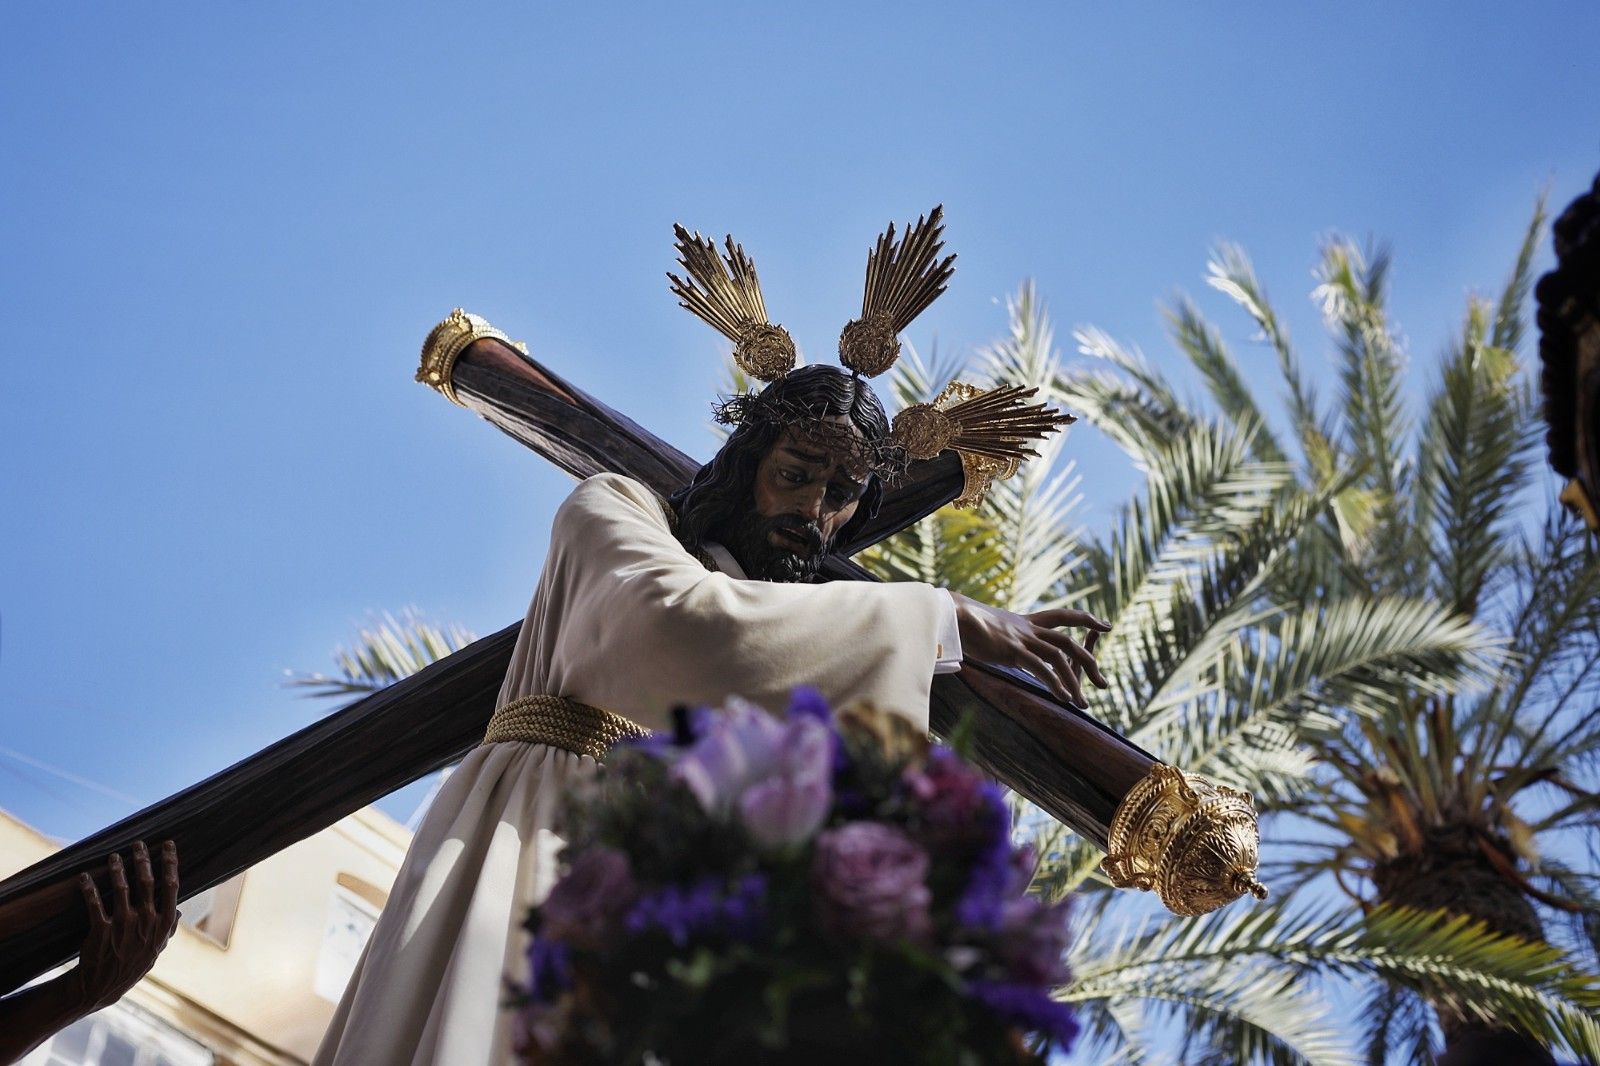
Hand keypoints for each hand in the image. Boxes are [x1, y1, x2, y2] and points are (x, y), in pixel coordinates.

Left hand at [70, 841, 179, 1012]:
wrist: (102, 987)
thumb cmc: (131, 966)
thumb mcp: (156, 951)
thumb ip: (167, 931)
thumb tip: (178, 912)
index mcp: (163, 925)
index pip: (171, 887)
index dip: (170, 863)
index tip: (167, 845)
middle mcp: (146, 922)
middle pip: (146, 882)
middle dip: (143, 859)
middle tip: (138, 843)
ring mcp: (123, 926)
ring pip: (121, 889)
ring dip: (117, 869)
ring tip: (113, 856)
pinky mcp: (101, 930)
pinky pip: (95, 904)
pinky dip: (89, 889)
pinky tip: (84, 877)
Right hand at [952, 594, 1109, 707]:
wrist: (952, 614)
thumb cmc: (966, 621)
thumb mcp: (990, 628)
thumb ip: (1001, 636)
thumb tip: (998, 641)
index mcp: (1027, 621)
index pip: (1064, 616)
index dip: (1086, 619)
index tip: (1106, 625)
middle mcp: (1029, 629)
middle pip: (1068, 642)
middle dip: (1089, 663)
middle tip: (1104, 684)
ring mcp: (1022, 639)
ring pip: (1058, 657)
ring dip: (1073, 681)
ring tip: (1081, 703)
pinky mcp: (1012, 650)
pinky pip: (1039, 667)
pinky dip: (1054, 682)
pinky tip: (1062, 697)